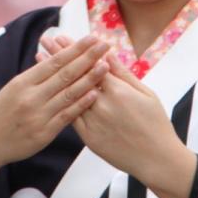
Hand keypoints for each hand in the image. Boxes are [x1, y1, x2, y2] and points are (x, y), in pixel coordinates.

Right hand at [0, 35, 110, 169]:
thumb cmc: (1, 113)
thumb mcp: (13, 88)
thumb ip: (35, 76)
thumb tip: (56, 57)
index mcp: (23, 82)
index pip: (54, 62)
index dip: (75, 49)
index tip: (91, 38)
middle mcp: (31, 97)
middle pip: (65, 74)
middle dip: (87, 58)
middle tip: (104, 44)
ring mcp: (39, 115)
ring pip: (69, 93)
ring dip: (89, 78)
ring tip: (105, 66)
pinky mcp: (44, 133)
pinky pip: (67, 116)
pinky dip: (81, 104)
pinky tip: (94, 94)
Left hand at [41, 38, 195, 197]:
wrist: (156, 160)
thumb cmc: (155, 124)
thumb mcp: (145, 93)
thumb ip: (124, 74)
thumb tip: (108, 54)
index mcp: (117, 91)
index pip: (90, 64)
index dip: (75, 50)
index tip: (61, 37)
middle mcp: (102, 105)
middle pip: (76, 76)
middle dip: (59, 57)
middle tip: (45, 42)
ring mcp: (93, 122)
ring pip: (69, 95)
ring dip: (54, 76)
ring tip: (41, 61)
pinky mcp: (89, 138)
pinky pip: (71, 117)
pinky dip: (60, 101)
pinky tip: (50, 90)